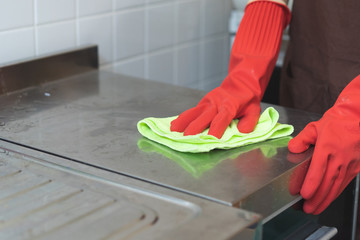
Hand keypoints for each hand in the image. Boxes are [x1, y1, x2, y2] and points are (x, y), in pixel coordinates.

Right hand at [170, 1, 289, 138]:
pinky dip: (183, 117)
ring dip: (183, 121)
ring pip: (194, 112)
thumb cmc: (248, 99)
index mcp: (229, 106)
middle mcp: (216, 104)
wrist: (241, 82)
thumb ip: (249, 121)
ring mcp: (207, 102)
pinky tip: (175, 124)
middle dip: (194, 128)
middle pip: (203, 117)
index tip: (210, 140)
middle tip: (186, 138)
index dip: (216, 129)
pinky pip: (192, 111)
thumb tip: (242, 131)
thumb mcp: (254, 110)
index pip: (221, 119)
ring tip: (173, 130)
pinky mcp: (202, 103)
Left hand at [288, 74, 359, 213]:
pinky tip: (328, 199)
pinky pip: (344, 183)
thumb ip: (301, 140)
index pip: (318, 169)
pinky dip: (335, 193)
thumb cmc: (335, 123)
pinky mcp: (355, 167)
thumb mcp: (314, 127)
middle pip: (327, 182)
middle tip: (307, 209)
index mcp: (327, 147)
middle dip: (317, 198)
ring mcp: (349, 163)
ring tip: (315, 209)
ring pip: (337, 186)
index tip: (304, 194)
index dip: (311, 184)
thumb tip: (292, 149)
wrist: (357, 119)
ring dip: (326, 199)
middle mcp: (339, 157)